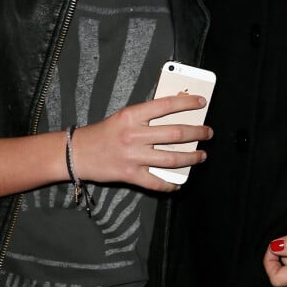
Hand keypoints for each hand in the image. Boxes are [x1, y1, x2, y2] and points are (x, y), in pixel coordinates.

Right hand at [72, 94, 212, 191]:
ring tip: (202, 155)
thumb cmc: (104, 132)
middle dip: (196, 133)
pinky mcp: (129, 175)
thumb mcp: (124, 116)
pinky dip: (170, 184)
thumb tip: (175, 114)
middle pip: (174, 134)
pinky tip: (179, 182)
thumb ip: (146, 116)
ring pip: (170, 159)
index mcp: (132, 115)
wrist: (77, 152)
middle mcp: (134, 135)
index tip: (201, 102)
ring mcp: (133, 157)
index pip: (166, 105)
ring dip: (191, 158)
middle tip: (208, 132)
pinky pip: (156, 182)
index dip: (186, 103)